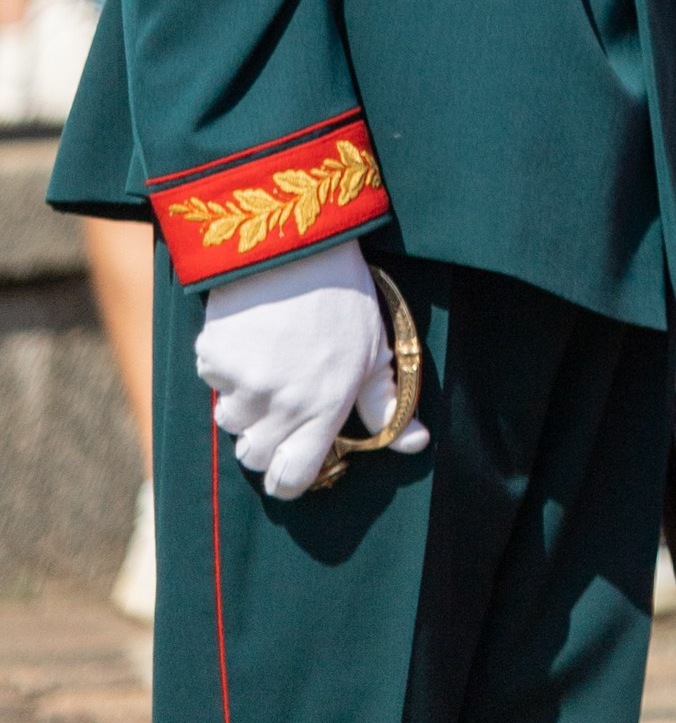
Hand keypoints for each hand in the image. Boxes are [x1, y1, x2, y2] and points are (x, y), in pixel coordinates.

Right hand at [194, 238, 428, 499]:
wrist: (299, 245)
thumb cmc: (344, 298)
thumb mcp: (376, 351)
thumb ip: (387, 406)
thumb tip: (416, 444)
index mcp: (325, 407)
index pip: (292, 478)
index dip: (288, 477)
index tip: (289, 463)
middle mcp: (283, 404)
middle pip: (254, 456)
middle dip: (265, 436)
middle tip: (281, 398)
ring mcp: (244, 382)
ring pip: (230, 420)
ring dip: (244, 400)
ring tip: (268, 358)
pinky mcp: (213, 357)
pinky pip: (212, 381)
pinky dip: (225, 365)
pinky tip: (249, 334)